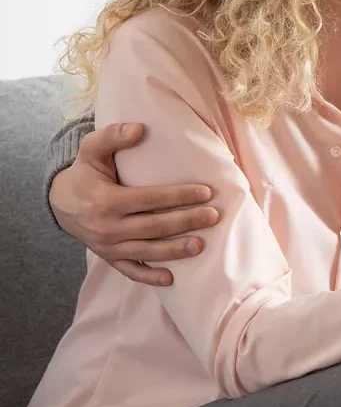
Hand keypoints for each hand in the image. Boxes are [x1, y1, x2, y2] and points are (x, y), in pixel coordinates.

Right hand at [49, 123, 219, 285]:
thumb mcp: (92, 150)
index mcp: (106, 201)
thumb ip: (113, 135)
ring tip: (201, 245)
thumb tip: (139, 128)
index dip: (179, 196)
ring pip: (147, 251)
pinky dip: (149, 277)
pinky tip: (171, 278)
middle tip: (214, 216)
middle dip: (186, 222)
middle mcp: (107, 227)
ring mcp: (108, 246)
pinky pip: (130, 271)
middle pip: (154, 227)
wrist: (60, 202)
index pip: (150, 199)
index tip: (207, 192)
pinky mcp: (109, 257)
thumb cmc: (85, 173)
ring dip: (175, 251)